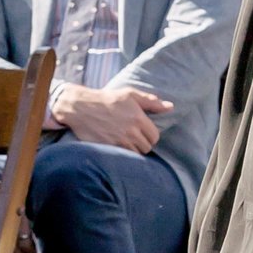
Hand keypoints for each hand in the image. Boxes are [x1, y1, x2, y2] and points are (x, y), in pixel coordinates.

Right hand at [50, 79, 173, 153]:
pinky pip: (123, 157)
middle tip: (134, 136)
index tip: (143, 131)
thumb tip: (171, 107)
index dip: (150, 135)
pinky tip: (118, 145)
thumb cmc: (107, 99)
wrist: (81, 107)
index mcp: (138, 118)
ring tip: (126, 141)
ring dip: (133, 150)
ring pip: (136, 154)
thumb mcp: (130, 94)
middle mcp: (130, 132)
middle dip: (143, 143)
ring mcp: (119, 141)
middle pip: (147, 147)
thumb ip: (151, 102)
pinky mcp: (108, 148)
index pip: (155, 137)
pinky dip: (122, 154)